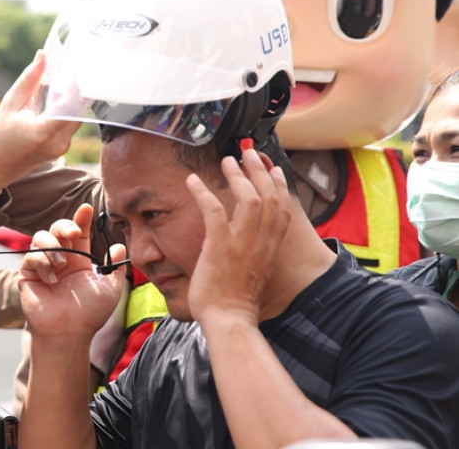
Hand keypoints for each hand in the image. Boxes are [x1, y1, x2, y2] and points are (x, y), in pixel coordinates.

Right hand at [0, 51, 81, 193]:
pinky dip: (66, 111)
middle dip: (76, 90)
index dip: (77, 87)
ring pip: (76, 117)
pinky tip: (55, 100)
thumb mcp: (10, 103)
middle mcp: (58, 142)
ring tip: (62, 83)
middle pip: (77, 110)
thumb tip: (42, 55)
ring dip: (71, 100)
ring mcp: (62, 147)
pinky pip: (71, 125)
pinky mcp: (63, 148)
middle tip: (72, 70)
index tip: (76, 69)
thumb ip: (29, 79)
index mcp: (43, 131)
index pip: (70, 105)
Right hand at [19, 204, 127, 341]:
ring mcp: (43, 265)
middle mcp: (60, 258)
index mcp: (79, 260)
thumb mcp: (110, 289)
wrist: (69, 332)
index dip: (82, 219)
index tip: (88, 208)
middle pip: (57, 229)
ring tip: (62, 264)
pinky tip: (52, 280)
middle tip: (73, 232)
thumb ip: (115, 267)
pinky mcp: (28, 273)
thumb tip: (119, 246)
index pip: (79, 232)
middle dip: (65, 225)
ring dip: (53, 247)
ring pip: (41, 237)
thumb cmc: (90, 314)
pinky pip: (31, 256)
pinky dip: (43, 264)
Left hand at [185, 148, 291, 325]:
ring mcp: (241, 244)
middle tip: (247, 153)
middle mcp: (261, 243)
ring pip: (249, 199)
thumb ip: (256, 255)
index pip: (283, 210)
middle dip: (259, 171)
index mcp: (270, 249)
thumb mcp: (256, 274)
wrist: (230, 321)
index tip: (273, 168)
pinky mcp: (219, 247)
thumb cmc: (236, 303)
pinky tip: (192, 180)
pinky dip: (203, 192)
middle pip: (269, 197)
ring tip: (226, 161)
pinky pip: (213, 211)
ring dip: (237, 176)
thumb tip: (250, 245)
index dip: (279, 185)